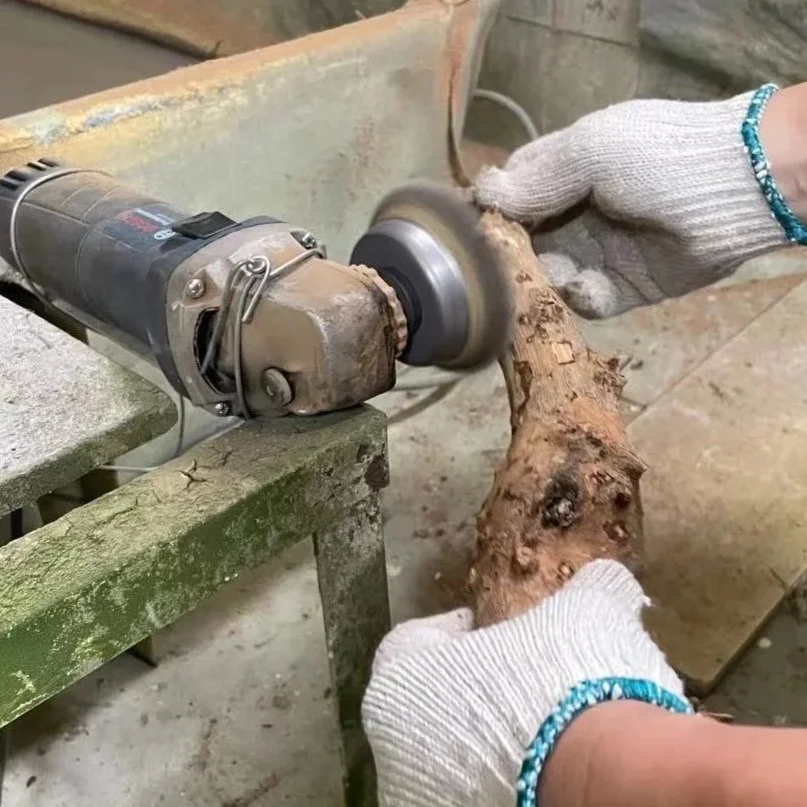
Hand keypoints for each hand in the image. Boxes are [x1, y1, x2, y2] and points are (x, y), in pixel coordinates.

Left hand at [362, 561, 685, 806]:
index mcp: (401, 681)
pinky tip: (537, 776)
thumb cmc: (568, 680)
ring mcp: (419, 800)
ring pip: (443, 761)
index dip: (451, 633)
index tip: (482, 628)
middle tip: (513, 684)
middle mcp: (392, 748)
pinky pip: (469, 797)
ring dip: (477, 745)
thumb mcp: (585, 613)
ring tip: (533, 735)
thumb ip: (586, 589)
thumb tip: (607, 577)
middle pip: (425, 706)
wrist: (599, 780)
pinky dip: (494, 786)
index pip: (411, 644)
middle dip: (465, 692)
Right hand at [475, 90, 788, 317]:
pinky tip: (589, 285)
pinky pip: (585, 301)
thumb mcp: (591, 154)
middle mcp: (574, 214)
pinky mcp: (618, 288)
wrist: (734, 192)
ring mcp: (595, 253)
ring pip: (547, 275)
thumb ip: (535, 179)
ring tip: (553, 275)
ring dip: (541, 280)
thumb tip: (478, 195)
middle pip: (522, 242)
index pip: (511, 194)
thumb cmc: (658, 159)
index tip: (475, 231)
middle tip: (506, 264)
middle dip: (511, 255)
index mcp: (564, 172)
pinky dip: (582, 296)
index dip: (492, 212)